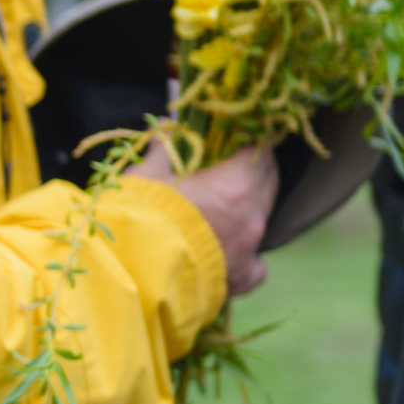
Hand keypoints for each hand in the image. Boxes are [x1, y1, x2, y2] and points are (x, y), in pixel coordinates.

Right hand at [133, 141, 277, 296]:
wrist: (135, 276)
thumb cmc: (140, 218)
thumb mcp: (146, 175)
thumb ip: (162, 149)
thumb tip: (164, 124)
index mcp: (236, 184)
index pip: (260, 150)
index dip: (249, 141)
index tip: (235, 140)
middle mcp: (252, 216)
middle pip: (269, 181)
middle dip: (254, 169)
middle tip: (231, 166)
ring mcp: (250, 250)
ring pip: (264, 218)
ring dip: (250, 207)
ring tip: (225, 207)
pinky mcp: (241, 279)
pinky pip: (258, 265)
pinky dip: (249, 256)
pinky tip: (232, 253)